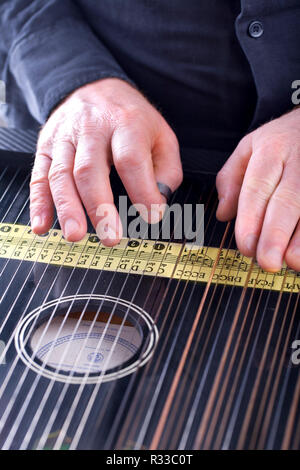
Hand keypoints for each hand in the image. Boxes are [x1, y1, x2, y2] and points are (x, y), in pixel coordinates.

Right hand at [30, 78, 182, 245]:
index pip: (131, 160)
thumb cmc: (130, 118)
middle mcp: (91, 128)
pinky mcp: (46, 147)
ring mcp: (65, 137)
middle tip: (109, 236)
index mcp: (125, 123)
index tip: (151, 216)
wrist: (95, 87)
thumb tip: (158, 203)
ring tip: (76, 235)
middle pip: (90, 169)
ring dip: (67, 208)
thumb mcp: (161, 135)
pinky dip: (39, 203)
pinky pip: (39, 176)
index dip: (141, 190)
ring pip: (61, 174)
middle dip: (99, 207)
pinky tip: (43, 224)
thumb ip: (167, 170)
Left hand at [216, 108, 299, 271]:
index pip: (257, 188)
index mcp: (271, 151)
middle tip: (267, 262)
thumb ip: (231, 179)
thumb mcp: (250, 146)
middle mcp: (298, 163)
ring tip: (292, 262)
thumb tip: (223, 215)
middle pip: (287, 201)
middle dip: (275, 234)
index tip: (246, 246)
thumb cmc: (283, 140)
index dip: (251, 219)